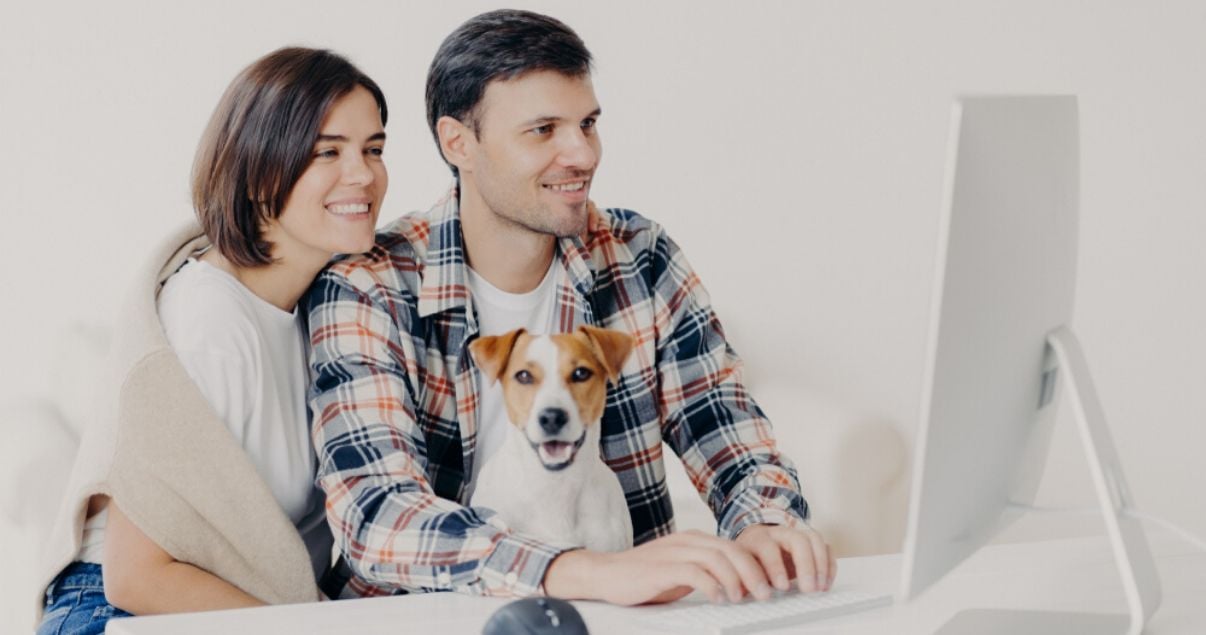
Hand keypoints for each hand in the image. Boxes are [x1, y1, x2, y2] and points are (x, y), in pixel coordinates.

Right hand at [544, 529, 777, 604]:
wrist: (606, 574)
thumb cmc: (643, 576)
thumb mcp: (681, 572)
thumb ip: (705, 572)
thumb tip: (737, 586)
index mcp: (693, 540)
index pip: (733, 547)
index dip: (754, 565)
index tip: (767, 584)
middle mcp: (687, 541)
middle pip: (730, 549)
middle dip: (753, 571)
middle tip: (765, 592)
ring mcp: (674, 551)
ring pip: (717, 558)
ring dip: (736, 578)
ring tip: (744, 597)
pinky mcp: (662, 567)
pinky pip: (694, 572)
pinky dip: (712, 585)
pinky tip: (719, 598)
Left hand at [734, 523, 834, 592]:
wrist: (754, 544)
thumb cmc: (748, 560)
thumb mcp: (740, 568)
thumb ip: (743, 579)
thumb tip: (741, 595)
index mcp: (758, 538)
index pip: (767, 547)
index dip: (775, 566)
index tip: (782, 587)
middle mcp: (779, 533)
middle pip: (798, 540)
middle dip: (806, 565)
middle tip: (808, 589)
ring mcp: (797, 535)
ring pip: (814, 539)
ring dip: (821, 564)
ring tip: (819, 587)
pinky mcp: (811, 543)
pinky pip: (826, 548)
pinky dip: (829, 566)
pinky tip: (825, 584)